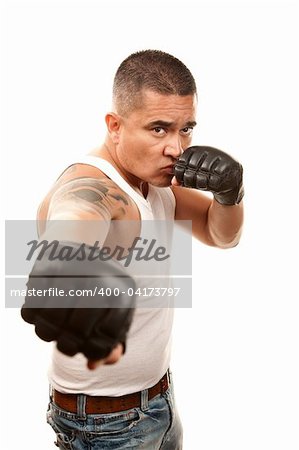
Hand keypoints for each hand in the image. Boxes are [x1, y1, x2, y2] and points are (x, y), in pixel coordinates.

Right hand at [21, 241, 135, 365]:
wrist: (78, 247)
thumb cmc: (99, 287)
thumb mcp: (115, 309)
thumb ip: (111, 340)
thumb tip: (93, 364)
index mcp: (121, 291)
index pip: (108, 336)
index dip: (96, 350)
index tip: (89, 348)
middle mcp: (97, 279)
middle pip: (78, 332)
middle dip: (70, 346)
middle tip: (68, 343)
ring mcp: (70, 273)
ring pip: (49, 324)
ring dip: (49, 333)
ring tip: (55, 327)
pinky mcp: (44, 270)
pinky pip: (29, 311)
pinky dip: (33, 316)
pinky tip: (43, 309)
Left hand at [174, 146, 243, 204]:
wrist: (230, 185)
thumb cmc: (209, 179)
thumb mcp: (194, 177)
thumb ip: (183, 178)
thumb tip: (173, 183)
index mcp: (201, 148)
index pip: (184, 158)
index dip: (180, 171)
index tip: (182, 179)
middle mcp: (211, 150)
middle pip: (192, 166)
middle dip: (190, 179)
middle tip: (194, 184)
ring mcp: (222, 157)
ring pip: (202, 174)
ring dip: (201, 184)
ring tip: (204, 184)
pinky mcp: (231, 167)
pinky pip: (214, 180)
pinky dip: (211, 186)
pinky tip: (214, 186)